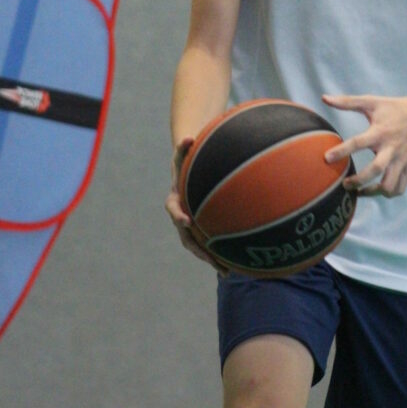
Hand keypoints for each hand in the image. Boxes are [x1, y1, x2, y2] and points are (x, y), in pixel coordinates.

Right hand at [164, 137, 229, 274]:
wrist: (189, 171)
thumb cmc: (187, 160)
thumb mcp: (183, 152)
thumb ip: (184, 146)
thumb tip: (188, 137)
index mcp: (175, 199)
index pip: (173, 209)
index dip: (178, 215)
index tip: (187, 220)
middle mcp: (181, 216)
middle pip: (186, 235)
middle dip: (197, 247)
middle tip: (208, 256)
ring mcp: (190, 225)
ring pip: (197, 246)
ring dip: (210, 258)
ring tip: (225, 270)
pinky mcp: (201, 229)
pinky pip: (208, 245)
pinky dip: (218, 257)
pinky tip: (233, 268)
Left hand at [322, 92, 406, 196]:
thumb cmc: (395, 108)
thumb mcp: (372, 102)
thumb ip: (348, 102)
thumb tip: (324, 98)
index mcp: (380, 132)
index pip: (359, 142)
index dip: (342, 151)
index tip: (326, 158)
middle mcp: (391, 148)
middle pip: (376, 169)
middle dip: (359, 180)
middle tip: (345, 184)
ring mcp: (402, 160)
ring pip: (390, 184)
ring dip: (374, 192)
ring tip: (360, 191)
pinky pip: (400, 187)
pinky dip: (389, 193)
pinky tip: (377, 190)